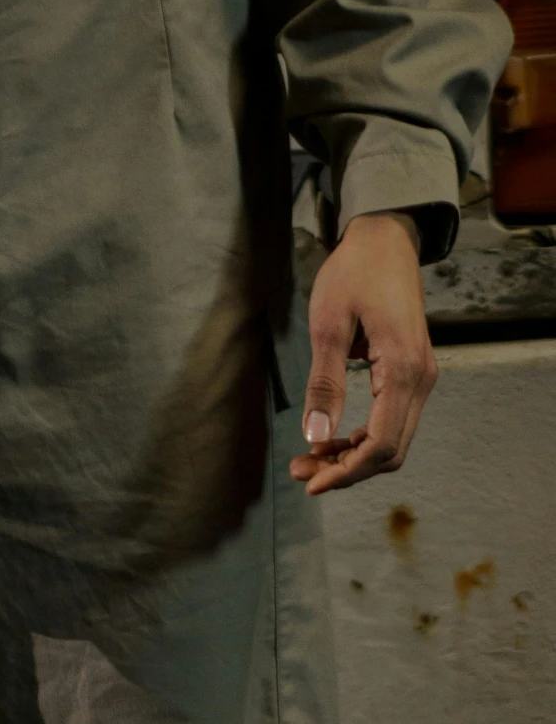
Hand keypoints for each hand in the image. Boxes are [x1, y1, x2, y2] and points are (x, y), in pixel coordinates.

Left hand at [290, 210, 437, 495]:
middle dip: (346, 471)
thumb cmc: (355, 273)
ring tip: (310, 459)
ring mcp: (420, 378)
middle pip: (390, 452)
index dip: (346, 473)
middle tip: (301, 471)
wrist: (385, 240)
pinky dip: (362, 439)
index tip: (310, 483)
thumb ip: (324, 383)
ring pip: (392, 441)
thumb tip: (315, 436)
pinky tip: (331, 440)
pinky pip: (392, 422)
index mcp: (403, 369)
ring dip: (353, 458)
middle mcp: (421, 379)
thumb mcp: (329, 326)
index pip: (381, 444)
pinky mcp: (412, 374)